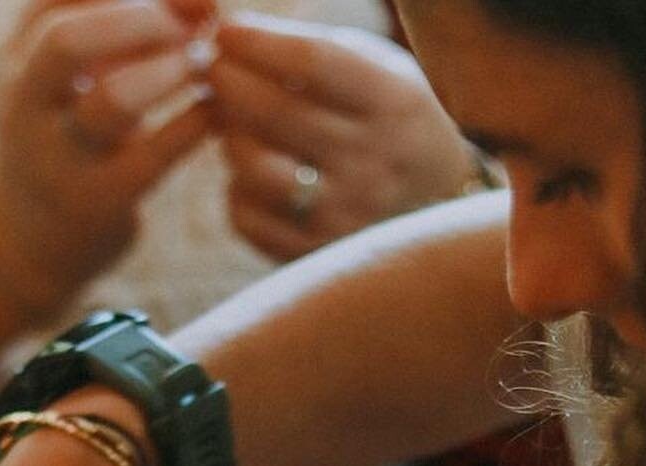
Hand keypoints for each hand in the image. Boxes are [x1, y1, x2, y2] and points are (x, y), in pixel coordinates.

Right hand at [0, 0, 215, 310]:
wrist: (29, 239)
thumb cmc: (67, 133)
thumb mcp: (65, 75)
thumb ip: (115, 29)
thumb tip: (203, 4)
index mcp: (19, 59)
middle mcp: (27, 106)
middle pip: (67, 41)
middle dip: (141, 19)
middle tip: (191, 26)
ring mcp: (61, 159)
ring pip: (113, 101)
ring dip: (170, 72)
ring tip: (203, 63)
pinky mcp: (99, 204)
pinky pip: (154, 156)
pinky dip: (195, 123)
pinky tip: (215, 112)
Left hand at [211, 14, 476, 259]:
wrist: (437, 205)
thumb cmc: (391, 122)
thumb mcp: (381, 72)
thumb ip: (319, 55)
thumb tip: (234, 39)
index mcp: (393, 103)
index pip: (313, 63)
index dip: (259, 43)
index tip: (226, 31)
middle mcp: (371, 162)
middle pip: (277, 115)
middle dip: (229, 83)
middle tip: (208, 68)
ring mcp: (344, 215)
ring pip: (256, 171)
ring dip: (229, 139)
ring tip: (228, 124)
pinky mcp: (317, 254)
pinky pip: (249, 220)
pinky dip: (235, 191)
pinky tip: (246, 175)